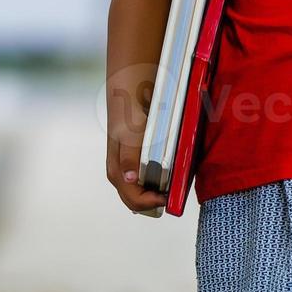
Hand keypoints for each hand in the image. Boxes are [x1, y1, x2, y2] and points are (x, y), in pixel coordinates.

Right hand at [104, 79, 167, 214]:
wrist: (131, 88)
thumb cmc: (128, 112)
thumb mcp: (130, 134)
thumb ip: (129, 157)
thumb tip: (129, 179)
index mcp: (117, 172)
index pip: (134, 201)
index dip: (152, 203)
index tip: (168, 195)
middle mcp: (122, 173)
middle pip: (139, 199)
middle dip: (156, 200)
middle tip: (174, 191)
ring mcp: (130, 166)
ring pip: (145, 189)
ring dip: (159, 190)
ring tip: (174, 182)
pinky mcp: (139, 157)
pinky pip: (150, 176)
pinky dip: (161, 178)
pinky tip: (171, 171)